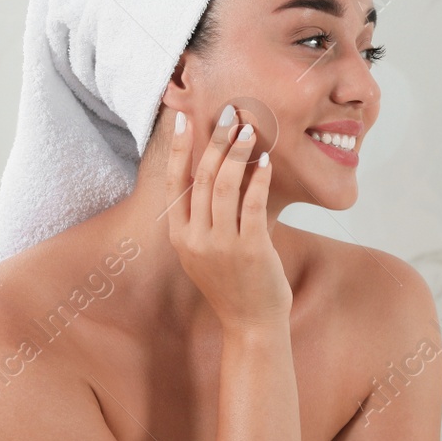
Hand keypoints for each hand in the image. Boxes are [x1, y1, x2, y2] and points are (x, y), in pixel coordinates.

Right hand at [166, 105, 290, 329]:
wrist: (250, 324)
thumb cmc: (233, 284)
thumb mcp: (206, 250)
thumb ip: (206, 216)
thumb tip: (217, 170)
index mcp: (180, 236)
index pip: (174, 182)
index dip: (177, 147)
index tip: (182, 118)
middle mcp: (195, 238)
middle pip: (203, 176)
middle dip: (216, 140)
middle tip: (229, 116)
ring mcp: (221, 244)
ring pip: (226, 185)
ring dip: (238, 152)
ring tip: (249, 131)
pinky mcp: (250, 249)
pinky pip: (253, 203)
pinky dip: (260, 178)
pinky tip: (267, 161)